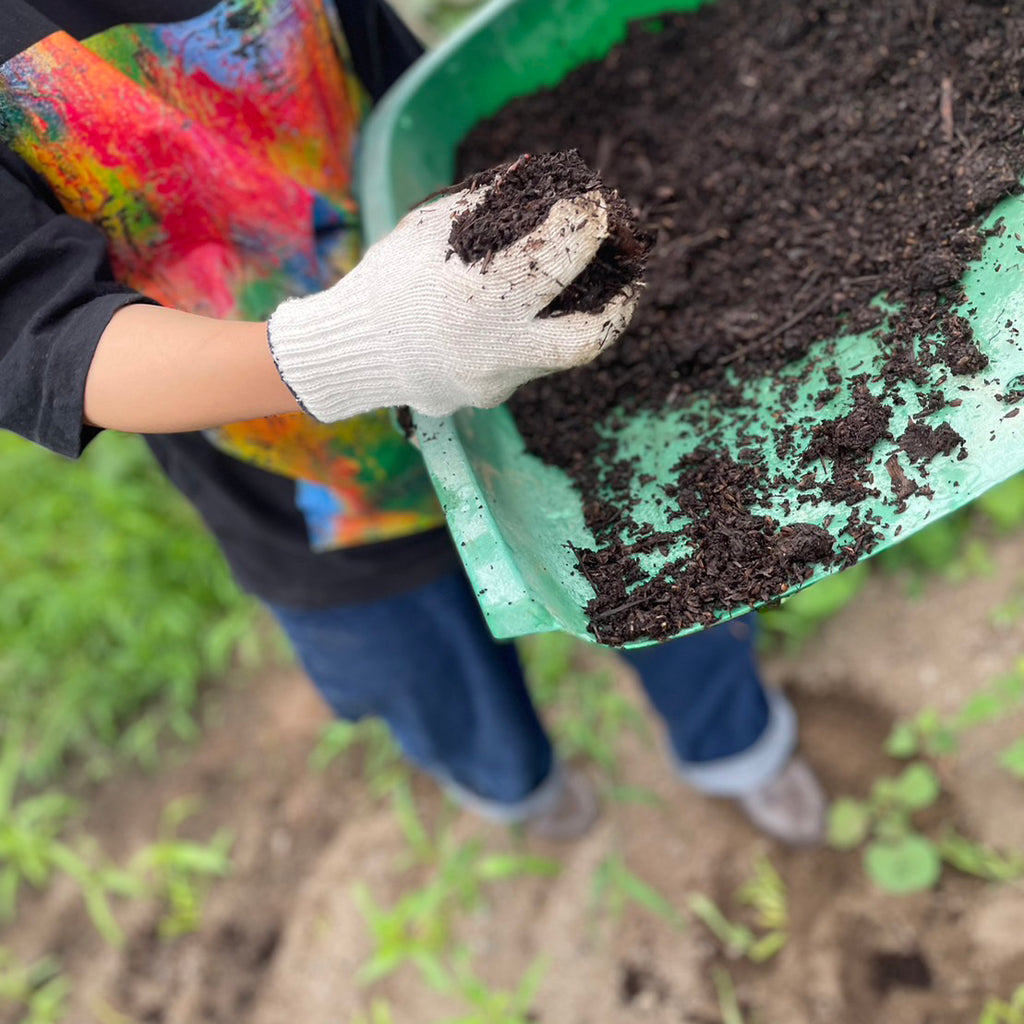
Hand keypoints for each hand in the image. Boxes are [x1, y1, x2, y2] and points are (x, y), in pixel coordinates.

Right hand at [267, 177, 640, 421]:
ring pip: (565, 353)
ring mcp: (496, 380)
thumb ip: (490, 204)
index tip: (594, 204)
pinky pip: (534, 364)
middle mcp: (494, 345)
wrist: (356, 350)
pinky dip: (544, 331)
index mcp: (477, 291)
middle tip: (628, 267)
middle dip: (621, 298)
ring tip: (593, 284)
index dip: (589, 221)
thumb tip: (545, 177)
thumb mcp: (432, 226)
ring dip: (587, 315)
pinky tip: (538, 310)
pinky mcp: (492, 397)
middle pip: (590, 333)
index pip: (561, 251)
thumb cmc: (392, 278)